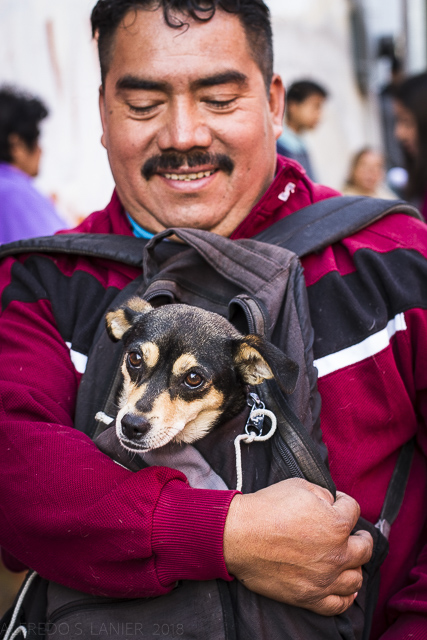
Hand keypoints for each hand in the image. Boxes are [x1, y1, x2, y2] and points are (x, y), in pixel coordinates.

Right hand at [223, 478, 372, 615]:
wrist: (238, 535)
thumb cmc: (266, 508)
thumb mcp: (299, 486)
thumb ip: (324, 494)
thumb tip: (332, 502)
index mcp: (336, 524)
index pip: (354, 510)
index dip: (344, 502)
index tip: (337, 503)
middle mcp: (336, 554)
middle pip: (364, 548)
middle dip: (360, 536)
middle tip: (355, 533)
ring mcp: (324, 579)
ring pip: (356, 578)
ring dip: (355, 566)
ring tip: (348, 559)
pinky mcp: (310, 597)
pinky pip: (339, 604)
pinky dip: (346, 596)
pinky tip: (344, 586)